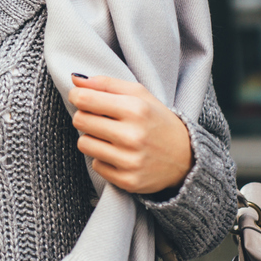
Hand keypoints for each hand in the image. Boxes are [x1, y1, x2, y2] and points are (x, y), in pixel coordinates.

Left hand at [68, 74, 192, 194]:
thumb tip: (75, 79)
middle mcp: (133, 135)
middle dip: (85, 117)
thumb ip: (106, 84)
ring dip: (92, 138)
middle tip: (99, 118)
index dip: (78, 96)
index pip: (85, 99)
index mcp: (136, 109)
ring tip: (110, 137)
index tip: (82, 98)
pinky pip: (96, 165)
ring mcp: (130, 161)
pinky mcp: (128, 181)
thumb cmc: (158, 120)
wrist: (186, 158)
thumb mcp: (139, 94)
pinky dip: (103, 159)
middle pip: (80, 121)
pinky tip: (119, 154)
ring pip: (84, 144)